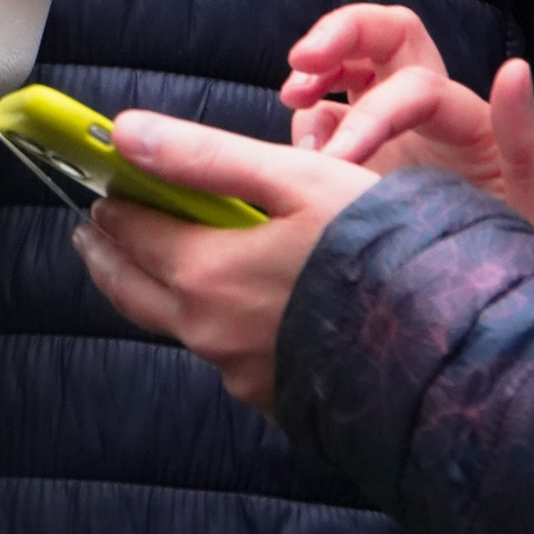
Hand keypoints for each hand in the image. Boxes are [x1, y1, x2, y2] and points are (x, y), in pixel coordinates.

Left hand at [71, 112, 372, 414]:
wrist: (441, 345)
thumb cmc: (373, 249)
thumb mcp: (293, 178)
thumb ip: (203, 155)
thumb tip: (123, 133)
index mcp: (204, 274)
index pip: (132, 232)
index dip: (114, 203)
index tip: (100, 186)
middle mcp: (209, 333)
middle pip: (133, 289)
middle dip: (107, 254)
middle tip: (91, 231)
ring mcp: (240, 375)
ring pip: (176, 326)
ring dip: (153, 290)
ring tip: (149, 261)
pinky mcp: (273, 401)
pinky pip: (221, 358)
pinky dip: (206, 326)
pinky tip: (223, 309)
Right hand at [282, 3, 533, 247]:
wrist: (507, 304)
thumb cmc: (531, 252)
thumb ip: (528, 139)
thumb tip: (514, 68)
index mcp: (470, 119)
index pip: (416, 86)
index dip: (372, 114)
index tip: (338, 162)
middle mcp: (430, 113)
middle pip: (386, 34)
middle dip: (341, 33)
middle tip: (301, 61)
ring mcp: (394, 132)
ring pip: (352, 65)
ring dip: (317, 69)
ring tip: (291, 99)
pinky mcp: (365, 158)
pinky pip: (327, 119)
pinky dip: (306, 124)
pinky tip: (302, 158)